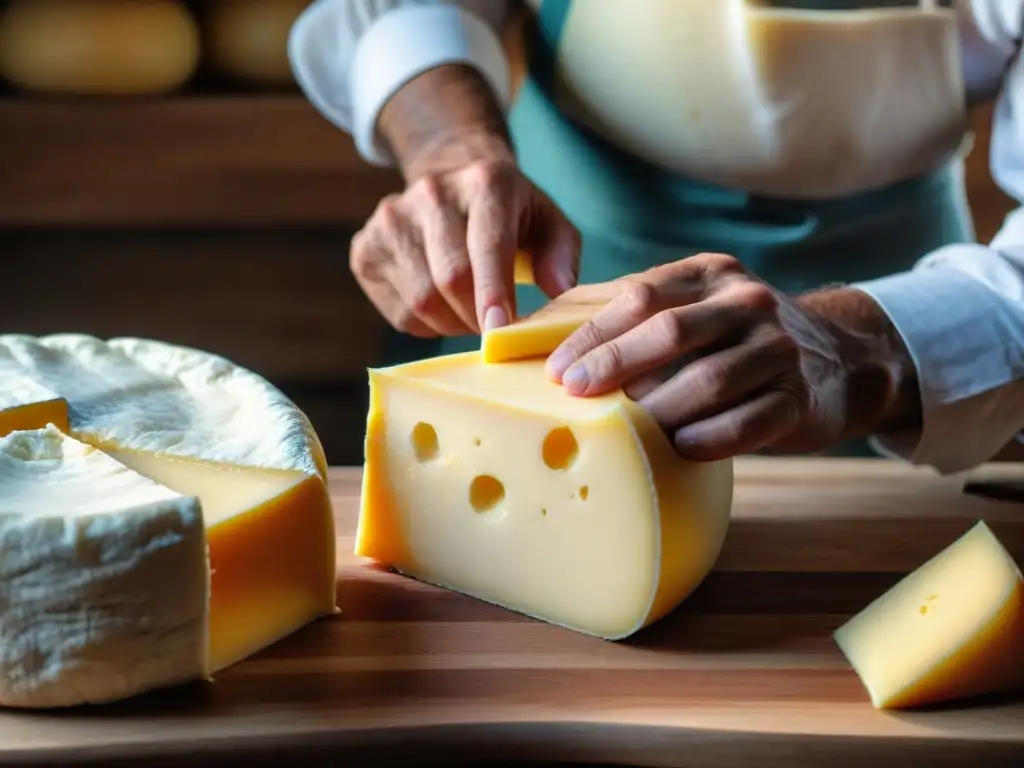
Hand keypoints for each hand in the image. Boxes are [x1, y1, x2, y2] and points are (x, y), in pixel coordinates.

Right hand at [349, 140, 579, 337]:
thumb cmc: (508, 214)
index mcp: (485, 182)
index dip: (493, 293)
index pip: (487, 246)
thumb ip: (561, 257)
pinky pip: (399, 311)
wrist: (448, 180)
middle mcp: (431, 193)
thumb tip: (559, 294)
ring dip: (452, 324)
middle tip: (494, 332)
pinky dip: (426, 325)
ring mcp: (390, 219)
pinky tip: (441, 307)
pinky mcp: (365, 249)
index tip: (500, 331)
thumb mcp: (547, 222)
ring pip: (421, 300)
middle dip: (476, 318)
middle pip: (450, 278)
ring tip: (470, 316)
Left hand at [544, 254, 909, 459]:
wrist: (838, 362)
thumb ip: (620, 312)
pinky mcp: (800, 398)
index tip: (556, 370)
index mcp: (708, 275)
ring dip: (657, 408)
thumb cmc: (733, 340)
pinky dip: (709, 437)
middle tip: (575, 395)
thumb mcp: (689, 309)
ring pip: (708, 378)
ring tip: (619, 432)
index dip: (593, 334)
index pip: (640, 296)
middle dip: (615, 364)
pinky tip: (678, 448)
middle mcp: (747, 302)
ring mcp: (779, 348)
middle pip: (670, 330)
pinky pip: (750, 421)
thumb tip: (533, 330)